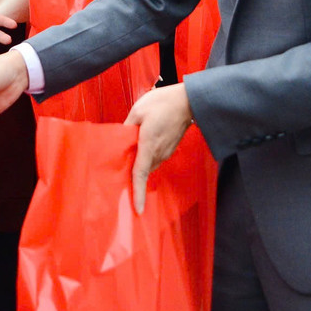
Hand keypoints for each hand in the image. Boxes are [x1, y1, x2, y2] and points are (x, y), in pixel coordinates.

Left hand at [124, 84, 192, 214]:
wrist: (189, 101)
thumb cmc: (163, 103)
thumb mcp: (138, 110)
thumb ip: (128, 126)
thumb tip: (122, 137)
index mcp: (148, 146)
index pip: (139, 174)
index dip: (138, 193)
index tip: (138, 209)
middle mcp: (159, 153)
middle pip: (143, 171)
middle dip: (134, 176)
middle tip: (121, 175)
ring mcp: (167, 151)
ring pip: (150, 164)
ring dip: (141, 164)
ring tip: (131, 156)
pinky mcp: (171, 146)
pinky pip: (156, 157)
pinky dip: (148, 156)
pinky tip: (143, 145)